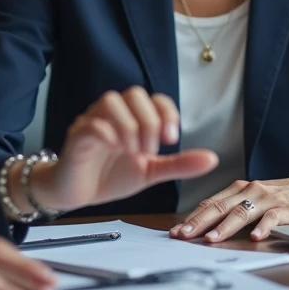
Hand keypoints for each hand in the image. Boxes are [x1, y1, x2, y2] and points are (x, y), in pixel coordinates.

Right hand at [32, 87, 218, 211]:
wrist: (77, 195)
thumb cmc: (111, 176)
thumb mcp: (151, 171)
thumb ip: (178, 164)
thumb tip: (212, 159)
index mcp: (132, 118)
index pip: (155, 99)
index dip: (167, 114)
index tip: (171, 140)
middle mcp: (112, 114)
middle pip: (134, 94)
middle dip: (149, 121)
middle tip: (151, 150)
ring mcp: (92, 122)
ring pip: (111, 102)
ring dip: (129, 126)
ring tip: (134, 152)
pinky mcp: (76, 138)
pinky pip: (91, 125)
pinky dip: (108, 136)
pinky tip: (116, 152)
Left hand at [170, 174, 288, 242]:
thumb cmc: (282, 197)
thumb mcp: (253, 199)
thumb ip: (233, 209)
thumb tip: (204, 227)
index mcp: (239, 189)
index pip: (210, 203)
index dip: (192, 217)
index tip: (175, 232)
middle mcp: (250, 191)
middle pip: (220, 207)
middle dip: (199, 223)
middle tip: (182, 236)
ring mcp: (268, 199)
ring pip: (241, 212)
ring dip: (225, 226)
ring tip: (211, 239)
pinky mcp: (287, 209)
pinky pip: (273, 218)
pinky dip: (263, 227)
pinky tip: (256, 237)